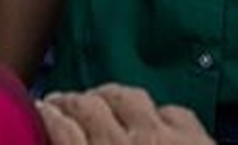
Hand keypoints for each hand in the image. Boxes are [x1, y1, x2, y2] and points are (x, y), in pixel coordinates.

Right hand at [38, 85, 212, 143]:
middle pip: (86, 106)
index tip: (40, 111)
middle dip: (68, 100)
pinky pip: (170, 111)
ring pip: (125, 97)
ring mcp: (163, 140)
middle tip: (58, 103)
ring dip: (108, 96)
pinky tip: (154, 119)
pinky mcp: (197, 141)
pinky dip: (158, 113)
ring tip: (99, 102)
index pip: (60, 128)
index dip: (46, 115)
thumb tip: (59, 135)